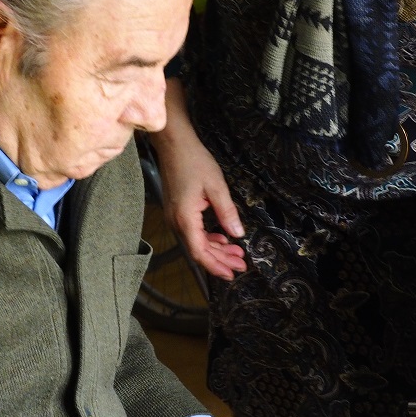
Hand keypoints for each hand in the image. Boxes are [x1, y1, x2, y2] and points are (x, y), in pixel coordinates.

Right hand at [150, 80, 245, 279]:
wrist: (174, 144)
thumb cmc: (194, 161)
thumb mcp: (216, 187)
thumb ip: (227, 213)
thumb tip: (237, 234)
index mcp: (185, 218)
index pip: (199, 252)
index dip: (216, 265)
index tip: (232, 272)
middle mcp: (176, 221)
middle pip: (198, 250)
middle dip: (220, 259)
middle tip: (241, 264)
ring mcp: (174, 216)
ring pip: (195, 242)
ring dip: (215, 249)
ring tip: (235, 253)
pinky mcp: (176, 210)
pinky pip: (191, 231)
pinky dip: (207, 238)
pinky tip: (221, 238)